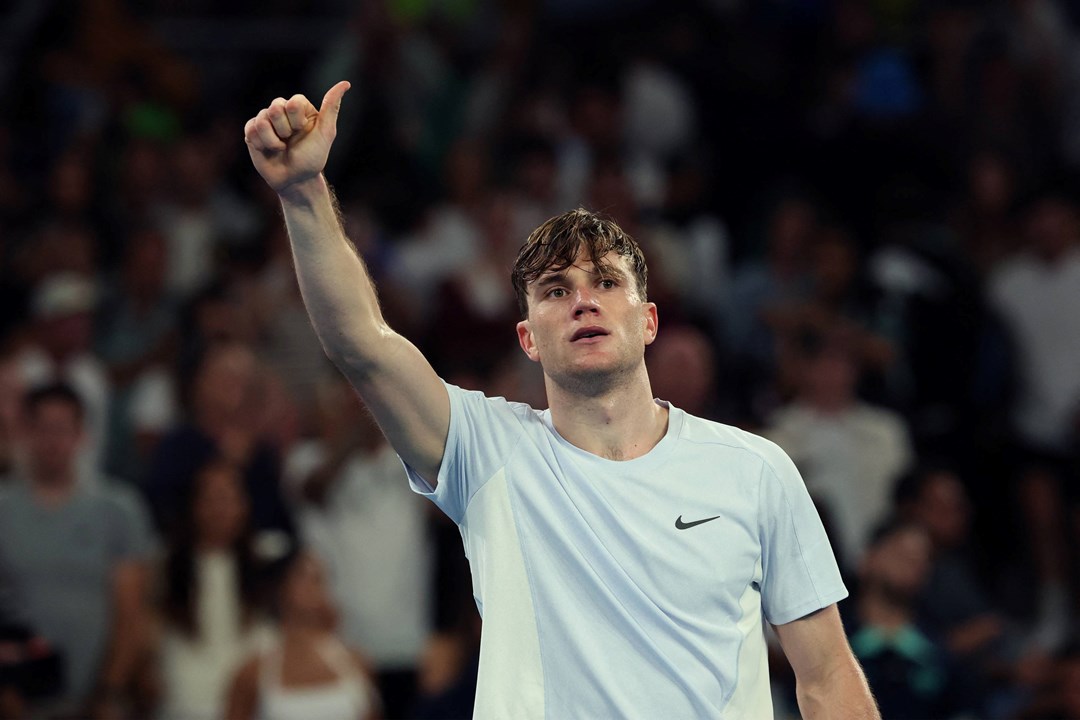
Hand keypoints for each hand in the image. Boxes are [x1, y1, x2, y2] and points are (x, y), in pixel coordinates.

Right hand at [244, 81, 350, 195]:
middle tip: (290, 141)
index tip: (302, 132)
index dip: (296, 120)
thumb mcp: (326, 133)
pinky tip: (268, 150)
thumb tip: (345, 83)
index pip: (293, 102)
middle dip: (284, 130)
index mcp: (301, 109)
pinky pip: (250, 129)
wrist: (294, 180)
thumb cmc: (312, 158)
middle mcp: (283, 111)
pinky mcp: (252, 131)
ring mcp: (266, 121)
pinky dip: (260, 143)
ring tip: (280, 148)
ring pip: (261, 119)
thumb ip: (331, 107)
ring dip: (272, 140)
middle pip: (275, 107)